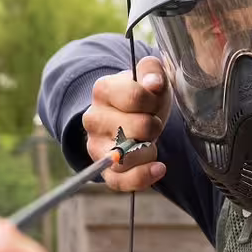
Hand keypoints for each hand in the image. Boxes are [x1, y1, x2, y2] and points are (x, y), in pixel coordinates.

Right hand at [84, 56, 170, 191]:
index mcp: (102, 90)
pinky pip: (120, 181)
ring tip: (151, 143)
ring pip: (127, 158)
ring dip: (149, 151)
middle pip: (137, 128)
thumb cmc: (144, 97)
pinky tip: (159, 168)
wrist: (131, 118)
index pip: (135, 96)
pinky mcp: (103, 170)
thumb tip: (154, 83)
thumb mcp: (150, 77)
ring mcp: (95, 146)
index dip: (154, 100)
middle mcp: (92, 119)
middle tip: (152, 123)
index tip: (155, 100)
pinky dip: (142, 177)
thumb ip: (152, 70)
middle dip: (154, 126)